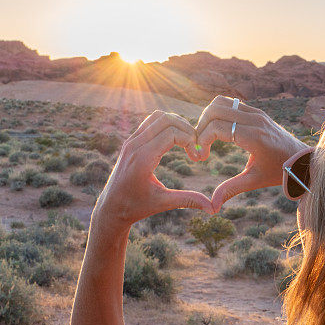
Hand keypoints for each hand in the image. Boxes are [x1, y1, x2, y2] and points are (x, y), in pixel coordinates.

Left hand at [92, 111, 211, 234]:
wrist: (110, 207)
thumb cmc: (136, 207)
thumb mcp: (163, 203)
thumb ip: (188, 201)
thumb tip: (214, 208)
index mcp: (142, 159)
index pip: (172, 133)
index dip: (190, 141)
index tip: (198, 159)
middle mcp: (134, 145)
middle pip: (166, 119)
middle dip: (187, 129)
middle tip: (196, 147)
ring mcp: (131, 141)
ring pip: (158, 116)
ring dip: (177, 124)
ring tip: (188, 142)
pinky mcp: (131, 140)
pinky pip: (150, 122)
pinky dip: (166, 126)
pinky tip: (175, 142)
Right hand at [195, 96, 305, 213]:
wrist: (302, 159)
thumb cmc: (278, 172)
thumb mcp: (254, 181)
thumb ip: (231, 190)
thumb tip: (212, 207)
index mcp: (253, 137)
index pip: (216, 128)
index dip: (202, 141)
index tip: (202, 157)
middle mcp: (254, 120)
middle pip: (214, 110)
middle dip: (201, 127)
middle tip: (200, 145)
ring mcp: (256, 113)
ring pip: (221, 102)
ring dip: (208, 117)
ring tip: (206, 136)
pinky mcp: (257, 111)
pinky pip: (230, 103)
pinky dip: (219, 113)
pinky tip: (218, 131)